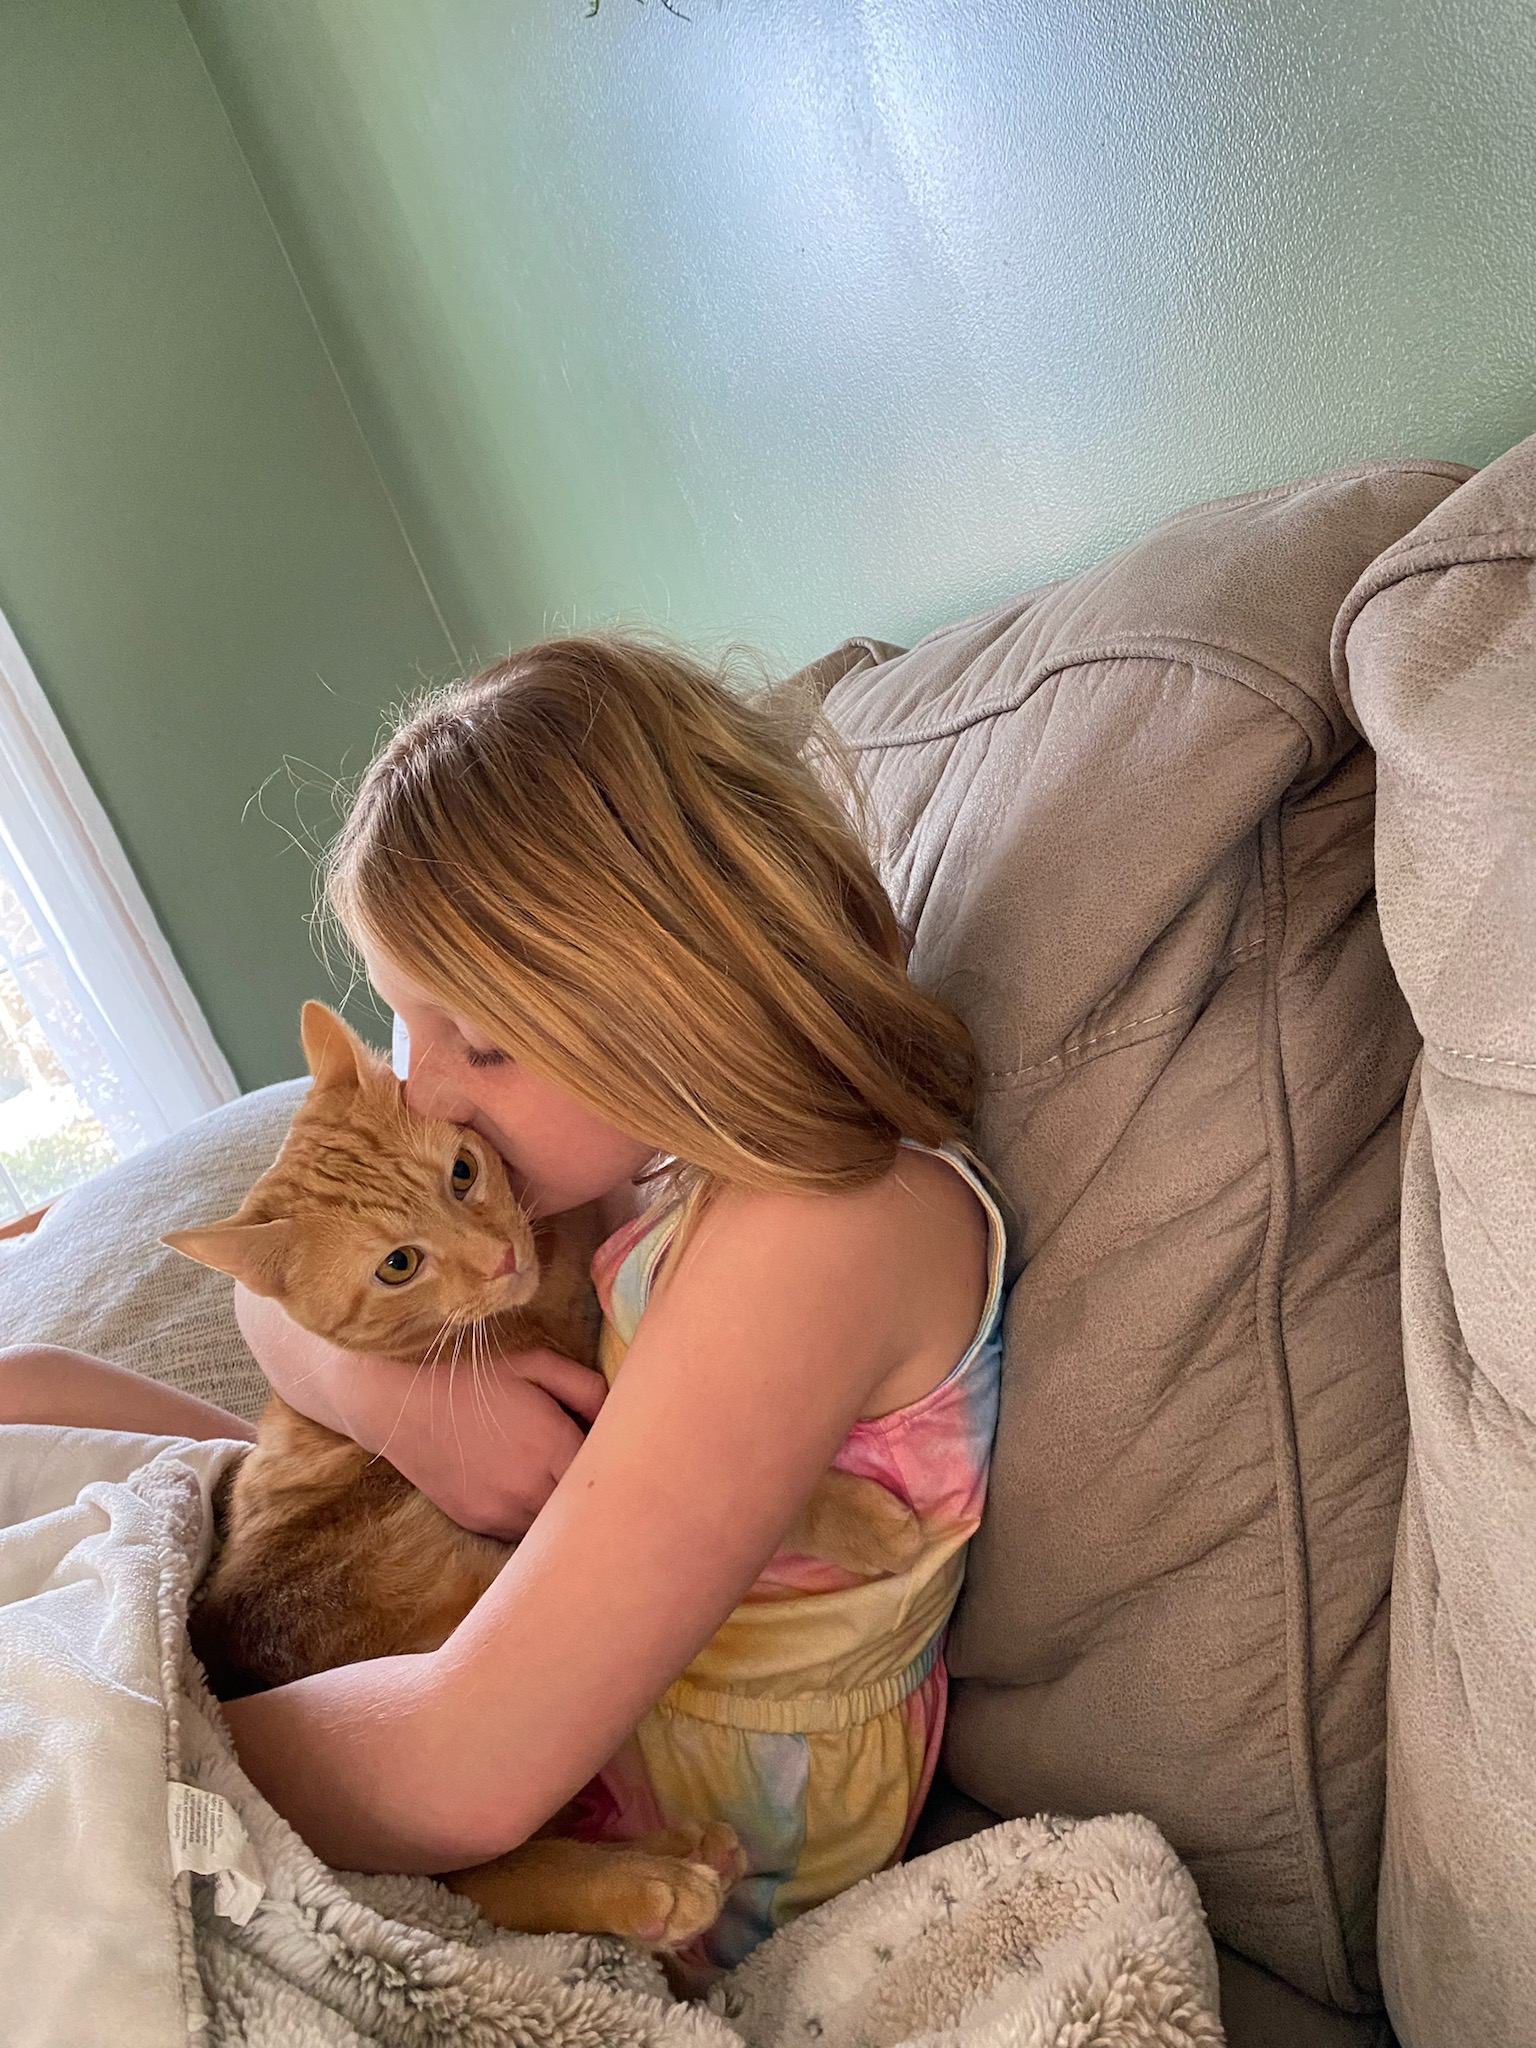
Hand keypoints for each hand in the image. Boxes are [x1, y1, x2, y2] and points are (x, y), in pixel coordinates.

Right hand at [371, 1347, 605, 1540]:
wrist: (406, 1407)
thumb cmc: (477, 1381)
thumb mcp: (536, 1366)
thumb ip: (587, 1388)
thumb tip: (620, 1415)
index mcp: (552, 1446)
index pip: (608, 1476)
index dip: (618, 1467)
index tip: (617, 1453)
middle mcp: (531, 1489)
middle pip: (585, 1510)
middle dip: (596, 1494)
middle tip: (597, 1473)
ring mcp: (504, 1514)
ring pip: (556, 1528)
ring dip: (564, 1511)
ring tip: (559, 1481)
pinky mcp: (482, 1526)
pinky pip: (525, 1534)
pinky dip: (535, 1519)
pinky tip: (527, 1491)